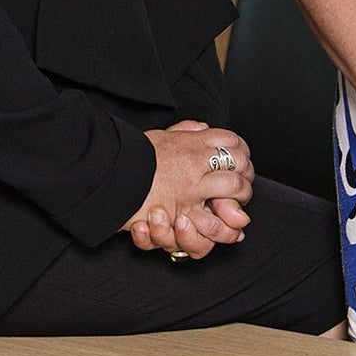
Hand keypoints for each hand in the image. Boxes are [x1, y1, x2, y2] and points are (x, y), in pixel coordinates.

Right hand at [124, 121, 253, 259]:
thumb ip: (182, 130)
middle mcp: (196, 162)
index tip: (241, 158)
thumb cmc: (131, 156)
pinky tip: (234, 228)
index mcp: (190, 142)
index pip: (230, 139)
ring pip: (235, 187)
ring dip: (242, 195)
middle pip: (238, 161)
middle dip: (246, 173)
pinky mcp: (183, 211)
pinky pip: (214, 219)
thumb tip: (202, 127)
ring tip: (240, 203)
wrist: (109, 174)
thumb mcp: (159, 136)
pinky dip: (228, 226)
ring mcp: (192, 186)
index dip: (241, 150)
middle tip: (245, 181)